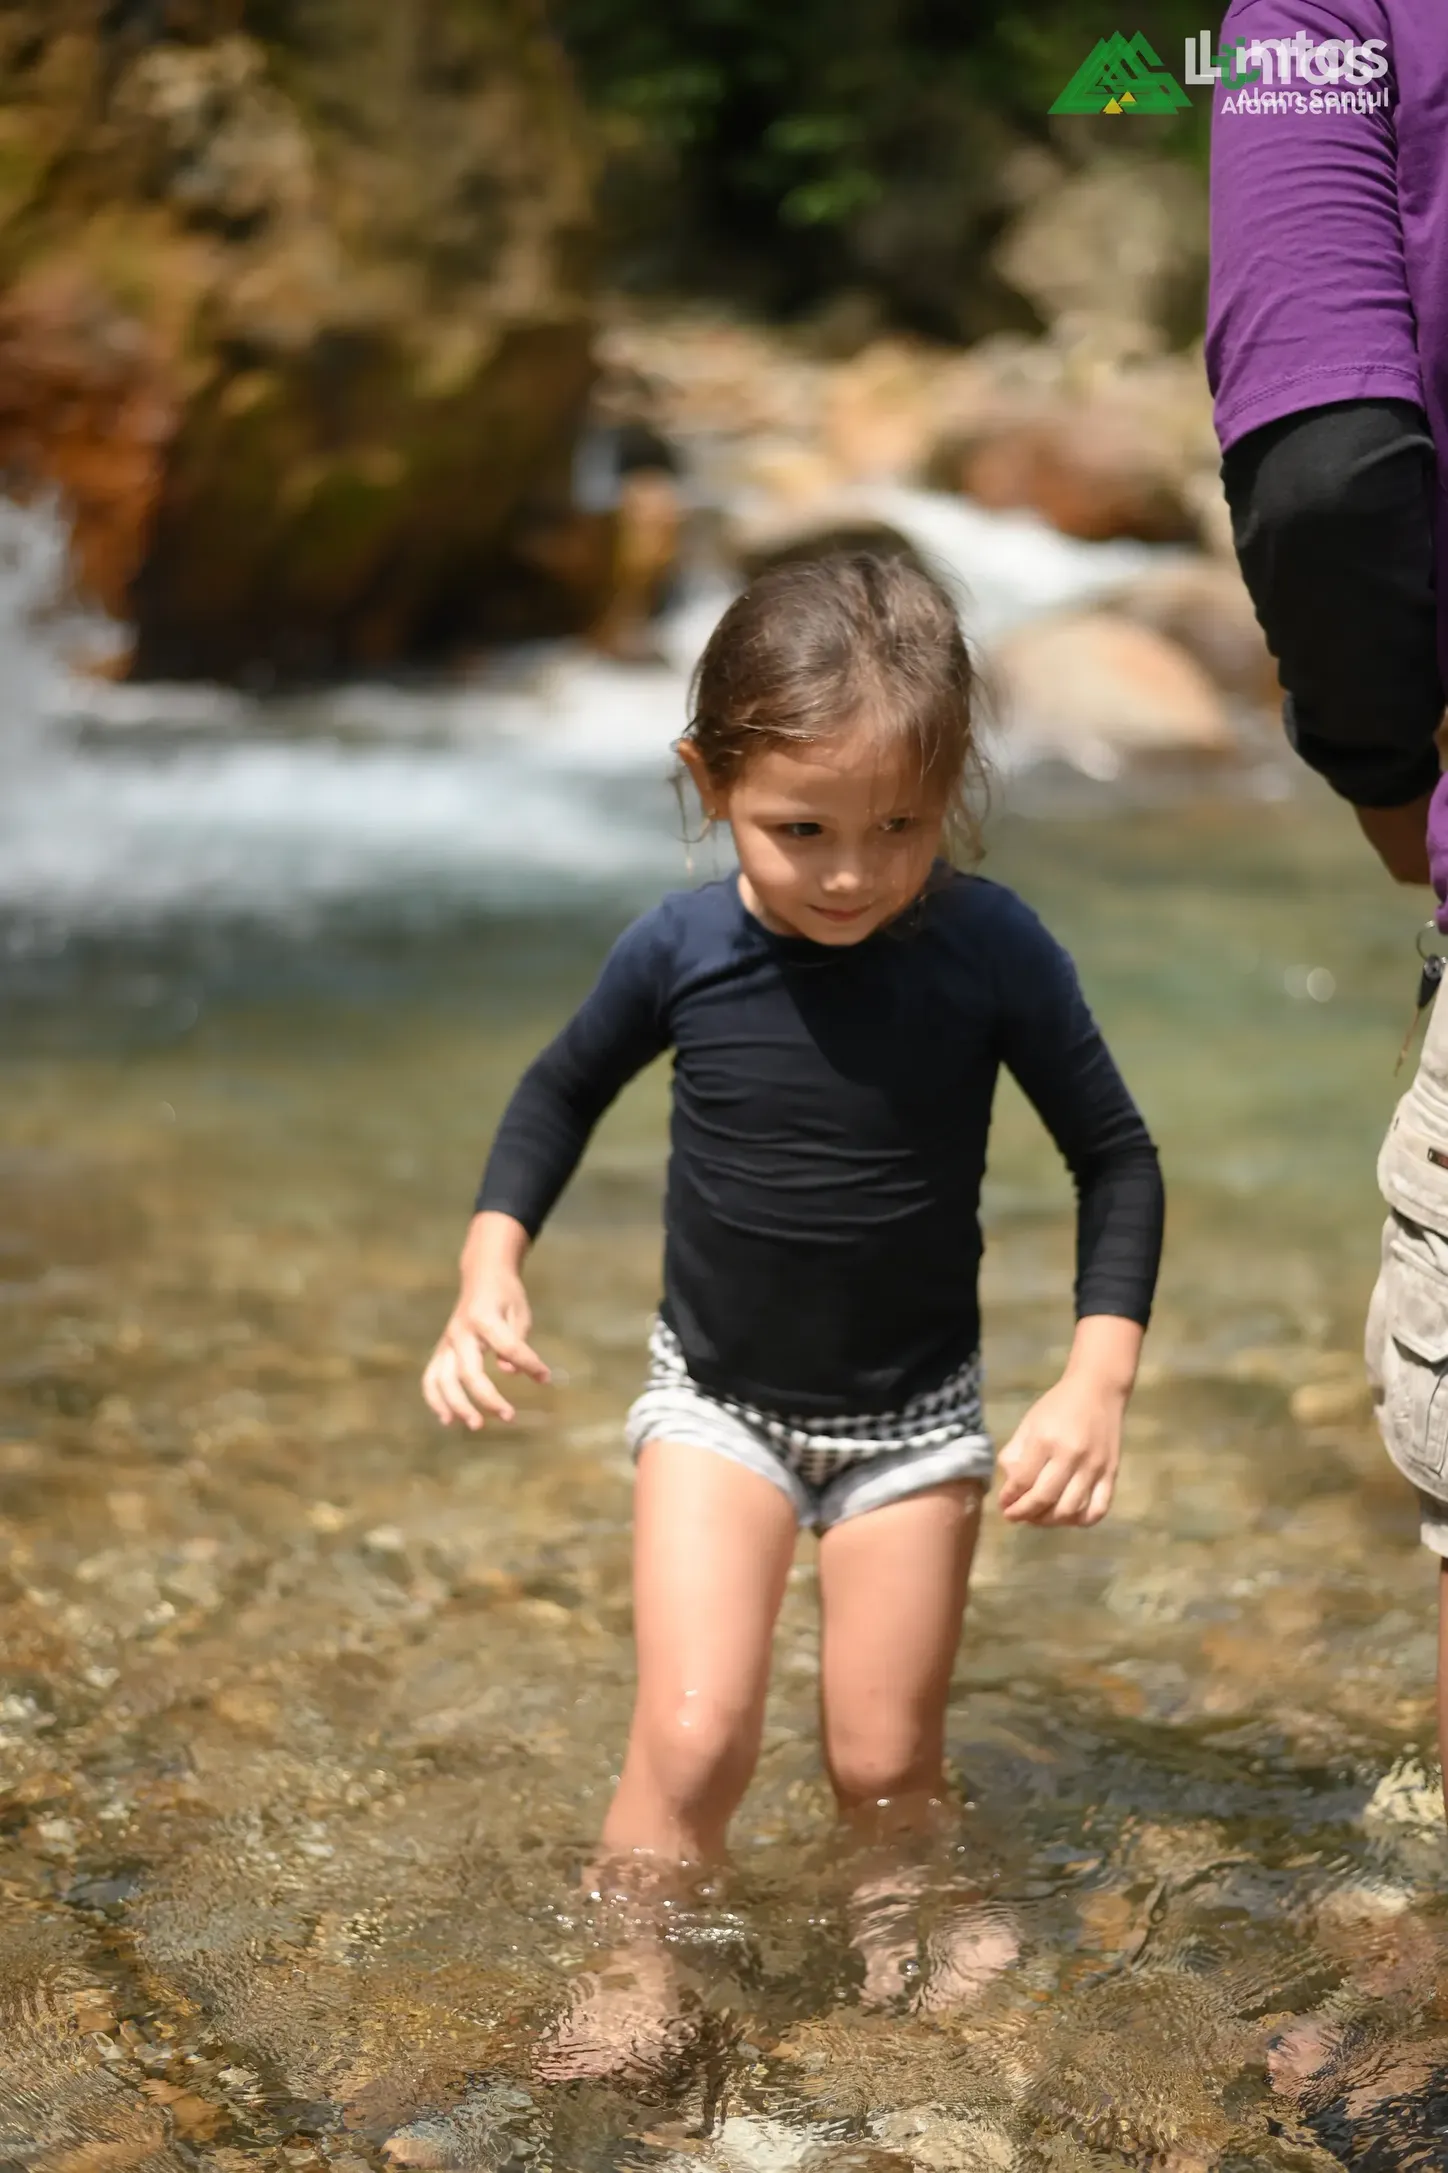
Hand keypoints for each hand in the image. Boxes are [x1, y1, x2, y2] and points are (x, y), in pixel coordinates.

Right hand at [421, 1214, 549, 1429]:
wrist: (482, 1275)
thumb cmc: (506, 1295)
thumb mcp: (519, 1312)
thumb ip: (516, 1342)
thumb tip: (510, 1373)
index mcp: (484, 1318)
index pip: (508, 1348)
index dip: (529, 1364)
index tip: (545, 1376)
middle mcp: (460, 1332)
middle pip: (468, 1372)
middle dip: (487, 1398)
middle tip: (509, 1416)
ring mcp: (447, 1342)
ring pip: (443, 1380)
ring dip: (457, 1405)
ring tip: (476, 1425)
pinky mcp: (441, 1350)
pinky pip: (431, 1378)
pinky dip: (435, 1400)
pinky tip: (447, 1419)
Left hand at [995, 1316, 1141, 1527]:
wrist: (1098, 1390)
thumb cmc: (1059, 1405)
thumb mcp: (1030, 1423)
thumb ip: (1016, 1454)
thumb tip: (1010, 1487)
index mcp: (1046, 1440)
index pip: (1023, 1480)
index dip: (1010, 1498)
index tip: (1004, 1504)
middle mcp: (1071, 1456)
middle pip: (1045, 1499)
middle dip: (1024, 1513)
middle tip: (1015, 1515)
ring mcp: (1094, 1467)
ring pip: (1070, 1510)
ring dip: (1048, 1521)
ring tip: (1037, 1517)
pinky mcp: (1111, 1474)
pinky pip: (1098, 1510)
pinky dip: (1080, 1521)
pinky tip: (1067, 1516)